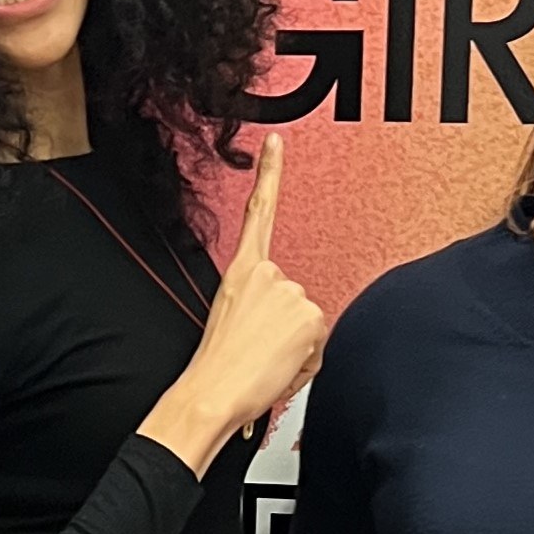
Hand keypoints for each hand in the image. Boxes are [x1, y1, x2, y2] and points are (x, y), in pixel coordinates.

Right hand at [145, 135, 325, 471]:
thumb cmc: (217, 366)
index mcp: (242, 271)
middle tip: (260, 349)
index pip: (259, 212)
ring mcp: (291, 291)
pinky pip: (319, 341)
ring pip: (309, 321)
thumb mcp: (233, 321)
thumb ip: (261, 306)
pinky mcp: (310, 313)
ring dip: (295, 345)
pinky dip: (305, 359)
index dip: (270, 173)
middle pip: (296, 296)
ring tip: (266, 361)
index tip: (276, 143)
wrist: (214, 390)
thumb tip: (282, 321)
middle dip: (287, 326)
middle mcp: (269, 273)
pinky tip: (281, 364)